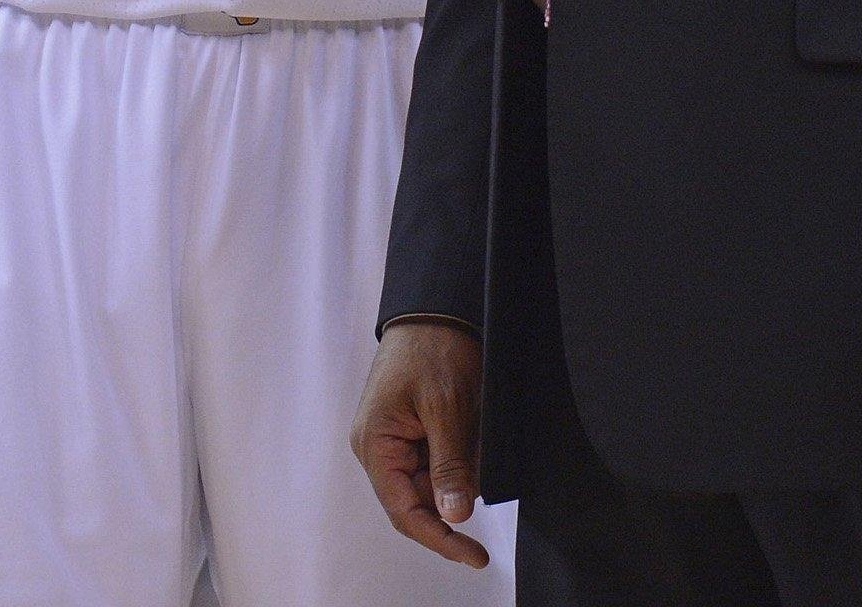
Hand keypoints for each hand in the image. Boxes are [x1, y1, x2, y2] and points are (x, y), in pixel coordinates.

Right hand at [351, 320, 490, 566]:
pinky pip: (437, 458)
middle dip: (456, 493)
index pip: (404, 512)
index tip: (475, 556)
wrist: (436, 305)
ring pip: (432, 481)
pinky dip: (461, 455)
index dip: (440, 539)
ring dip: (461, 470)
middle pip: (418, 500)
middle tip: (487, 467)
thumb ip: (451, 465)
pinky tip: (473, 427)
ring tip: (477, 429)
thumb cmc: (433, 348)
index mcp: (375, 444)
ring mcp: (394, 438)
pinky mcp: (411, 428)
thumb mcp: (447, 409)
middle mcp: (378, 447)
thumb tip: (455, 516)